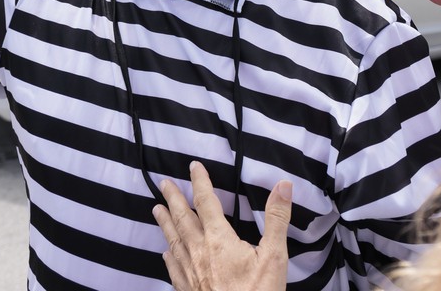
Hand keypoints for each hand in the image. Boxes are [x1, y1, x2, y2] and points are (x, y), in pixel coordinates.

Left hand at [152, 161, 291, 290]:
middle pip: (183, 219)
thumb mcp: (274, 256)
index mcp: (218, 240)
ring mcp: (190, 273)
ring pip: (173, 241)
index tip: (193, 167)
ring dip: (165, 223)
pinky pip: (173, 268)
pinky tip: (166, 253)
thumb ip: (276, 219)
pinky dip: (168, 255)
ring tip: (157, 209)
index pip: (206, 202)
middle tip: (164, 184)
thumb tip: (283, 186)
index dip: (200, 182)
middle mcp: (198, 252)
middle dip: (174, 199)